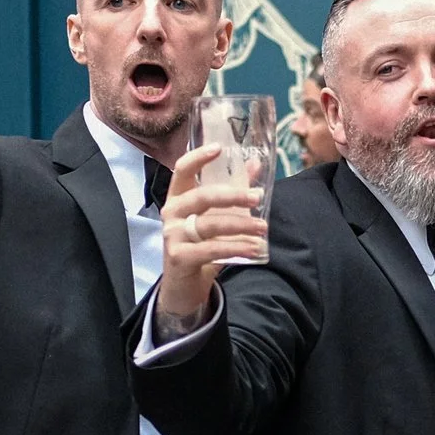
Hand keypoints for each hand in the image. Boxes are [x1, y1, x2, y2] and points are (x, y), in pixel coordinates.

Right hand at [152, 142, 266, 332]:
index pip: (182, 170)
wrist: (184, 287)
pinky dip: (236, 248)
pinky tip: (255, 249)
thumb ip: (233, 191)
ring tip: (263, 228)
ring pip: (210, 224)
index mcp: (178, 198)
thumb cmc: (201, 245)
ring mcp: (172, 236)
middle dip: (233, 195)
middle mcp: (171, 213)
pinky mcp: (179, 257)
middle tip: (258, 197)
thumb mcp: (215, 217)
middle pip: (202, 196)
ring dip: (241, 224)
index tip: (220, 148)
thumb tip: (256, 163)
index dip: (198, 157)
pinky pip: (212, 249)